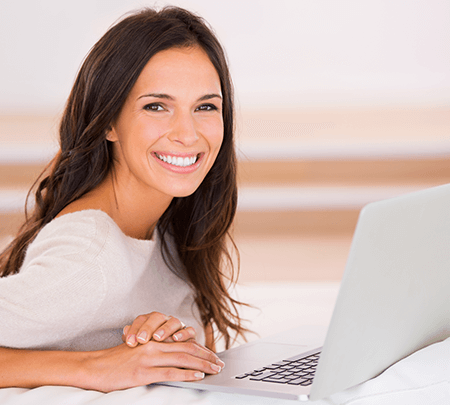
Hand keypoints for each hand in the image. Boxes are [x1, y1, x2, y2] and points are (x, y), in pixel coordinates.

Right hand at [87, 339, 224, 391]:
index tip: (211, 355)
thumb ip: (155, 352)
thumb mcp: (138, 351)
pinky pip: (170, 372)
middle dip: (206, 356)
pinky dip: (186, 374)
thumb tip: (175, 359)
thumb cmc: (115, 361)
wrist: (94, 367)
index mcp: (154, 341)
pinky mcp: (143, 372)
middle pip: (187, 348)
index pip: (183, 342)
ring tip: (214, 369)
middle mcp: (154, 345)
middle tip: (219, 363)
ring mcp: (149, 358)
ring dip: (202, 364)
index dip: (200, 349)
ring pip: (182, 358)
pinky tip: (197, 376)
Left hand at [122, 312, 196, 346]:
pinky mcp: (190, 334)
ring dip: (165, 329)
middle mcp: (164, 321)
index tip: (130, 342)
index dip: (135, 329)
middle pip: (157, 317)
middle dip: (148, 328)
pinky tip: (176, 339)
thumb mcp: (140, 346)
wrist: (171, 354)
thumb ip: (132, 338)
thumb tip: (125, 331)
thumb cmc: (151, 350)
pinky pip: (189, 330)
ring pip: (173, 321)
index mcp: (150, 321)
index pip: (141, 319)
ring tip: (158, 338)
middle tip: (141, 339)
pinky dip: (184, 333)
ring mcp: (177, 326)